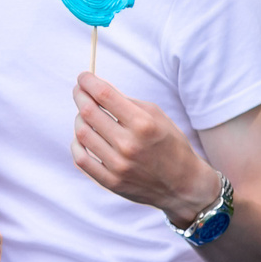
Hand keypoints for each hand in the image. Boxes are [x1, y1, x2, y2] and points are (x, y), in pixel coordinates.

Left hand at [72, 73, 222, 225]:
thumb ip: (127, 101)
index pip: (104, 95)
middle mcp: (129, 145)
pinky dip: (77, 144)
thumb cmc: (169, 144)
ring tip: (86, 115)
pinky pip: (81, 159)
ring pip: (82, 133)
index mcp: (143, 124)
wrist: (183, 184)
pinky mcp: (111, 182)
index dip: (88, 82)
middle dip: (80, 95)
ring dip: (79, 119)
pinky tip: (83, 137)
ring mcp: (118, 166)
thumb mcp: (156, 115)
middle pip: (88, 112)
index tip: (83, 77)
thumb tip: (97, 88)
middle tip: (79, 91)